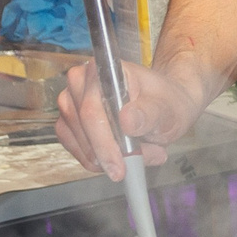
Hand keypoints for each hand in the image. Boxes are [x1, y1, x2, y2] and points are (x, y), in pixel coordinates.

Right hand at [54, 59, 199, 172]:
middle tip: (143, 160)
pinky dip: (99, 160)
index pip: (92, 111)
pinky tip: (122, 156)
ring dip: (108, 158)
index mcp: (104, 70)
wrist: (164, 105)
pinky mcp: (69, 123)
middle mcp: (80, 83)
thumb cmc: (165, 101)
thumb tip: (127, 120)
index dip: (104, 143)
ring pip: (79, 143)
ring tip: (142, 153)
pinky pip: (76, 149)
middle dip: (111, 153)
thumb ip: (149, 114)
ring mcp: (71, 103)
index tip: (120, 166)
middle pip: (83, 128)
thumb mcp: (168, 109)